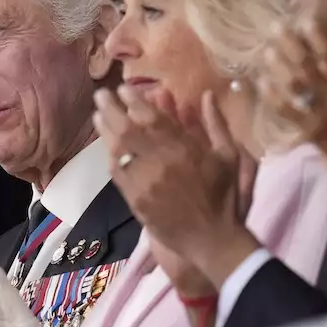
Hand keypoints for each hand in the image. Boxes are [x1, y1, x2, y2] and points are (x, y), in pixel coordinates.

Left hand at [93, 86, 259, 287]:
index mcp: (183, 148)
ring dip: (105, 130)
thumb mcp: (229, 156)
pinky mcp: (135, 198)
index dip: (134, 100)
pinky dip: (110, 156)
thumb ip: (217, 123)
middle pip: (126, 129)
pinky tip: (107, 146)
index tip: (124, 88)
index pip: (151, 117)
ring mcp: (144, 181)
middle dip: (111, 108)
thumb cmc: (223, 196)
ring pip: (117, 149)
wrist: (210, 238)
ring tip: (97, 116)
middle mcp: (159, 161)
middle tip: (101, 95)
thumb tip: (208, 94)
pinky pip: (117, 172)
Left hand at [257, 22, 326, 166]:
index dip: (316, 38)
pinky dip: (276, 98)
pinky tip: (262, 84)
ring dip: (282, 67)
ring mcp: (323, 111)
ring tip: (266, 51)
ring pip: (299, 84)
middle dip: (291, 45)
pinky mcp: (313, 130)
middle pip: (309, 65)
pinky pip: (291, 112)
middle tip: (274, 27)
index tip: (302, 21)